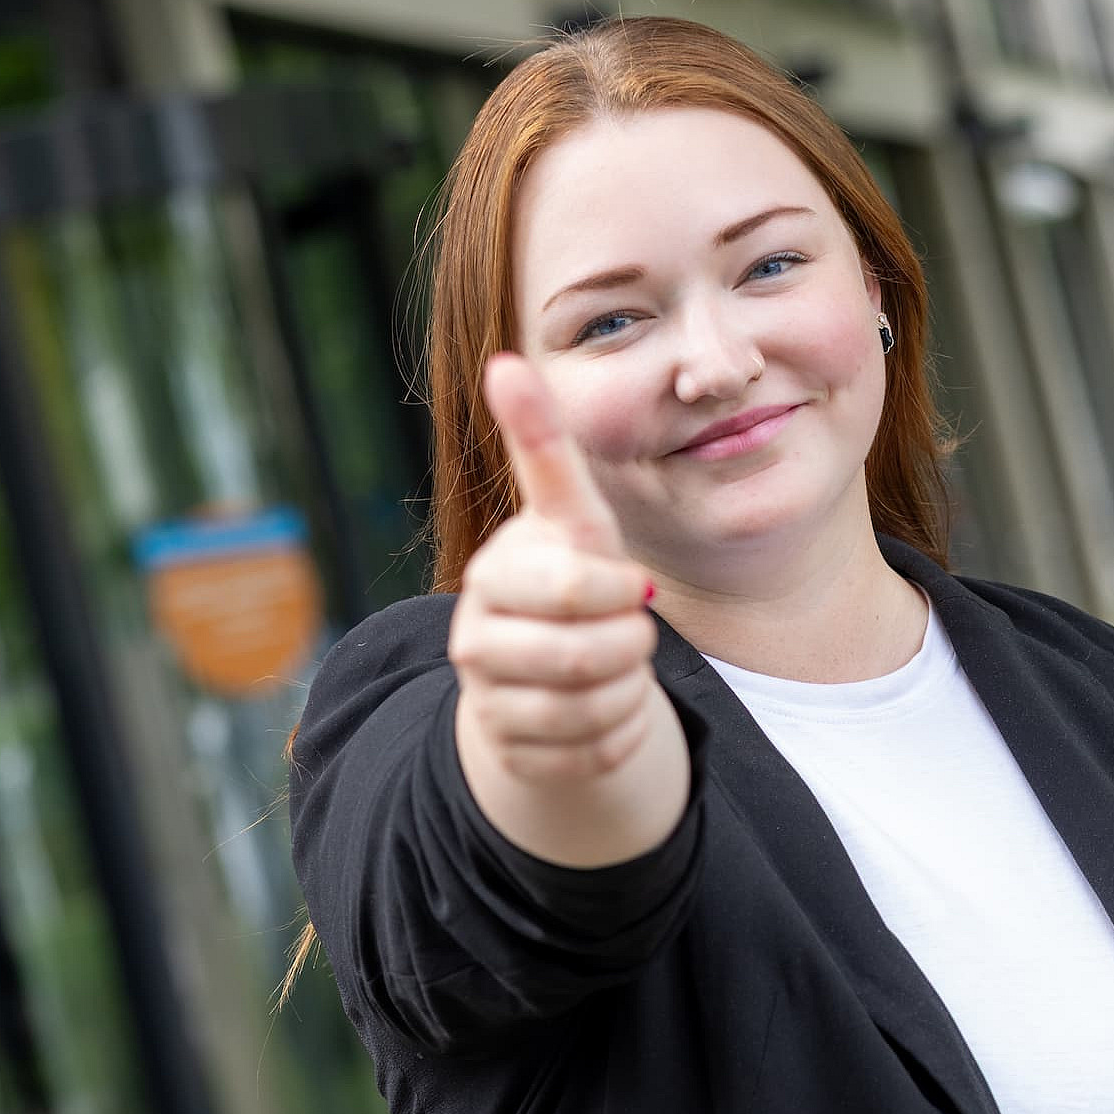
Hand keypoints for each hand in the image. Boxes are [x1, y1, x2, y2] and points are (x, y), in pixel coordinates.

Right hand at [448, 353, 686, 864]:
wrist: (535, 677)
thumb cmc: (569, 576)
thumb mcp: (571, 517)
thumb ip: (544, 448)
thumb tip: (504, 362)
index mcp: (497, 569)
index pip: (567, 583)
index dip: (613, 588)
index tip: (636, 586)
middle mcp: (477, 630)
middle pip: (586, 650)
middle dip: (631, 642)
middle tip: (635, 624)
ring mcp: (486, 695)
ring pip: (590, 706)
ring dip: (628, 688)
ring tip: (619, 664)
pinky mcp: (507, 749)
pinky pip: (591, 751)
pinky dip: (618, 733)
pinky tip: (604, 708)